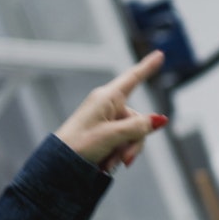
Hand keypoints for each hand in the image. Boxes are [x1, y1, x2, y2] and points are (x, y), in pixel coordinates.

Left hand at [55, 51, 166, 172]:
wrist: (59, 164)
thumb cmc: (79, 144)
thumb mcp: (114, 135)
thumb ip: (139, 127)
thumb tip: (159, 120)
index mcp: (107, 98)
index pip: (133, 78)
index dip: (147, 67)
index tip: (159, 55)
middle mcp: (108, 106)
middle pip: (138, 120)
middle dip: (134, 142)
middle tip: (125, 160)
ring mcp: (106, 120)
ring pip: (132, 134)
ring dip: (125, 151)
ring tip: (111, 163)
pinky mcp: (103, 132)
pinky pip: (122, 141)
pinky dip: (117, 154)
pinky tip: (107, 164)